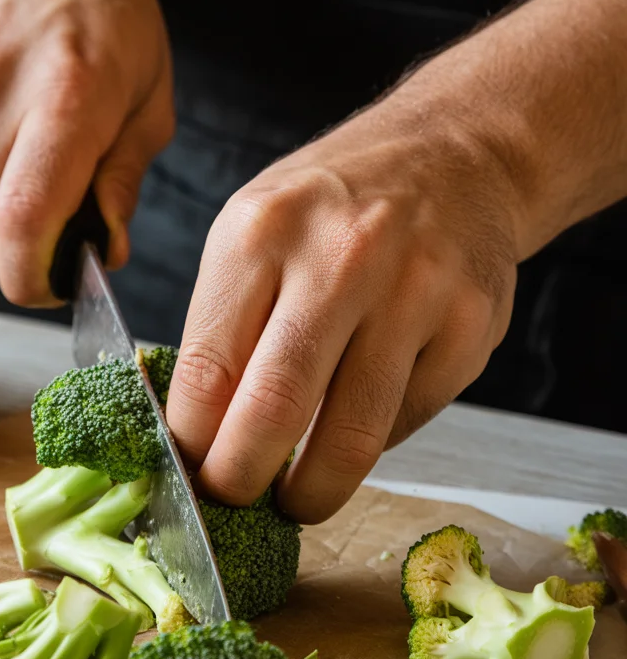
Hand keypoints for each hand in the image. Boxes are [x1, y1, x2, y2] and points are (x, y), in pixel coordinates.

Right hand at [0, 0, 172, 304]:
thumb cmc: (111, 16)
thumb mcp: (151, 97)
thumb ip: (124, 180)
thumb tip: (102, 252)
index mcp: (68, 96)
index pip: (24, 220)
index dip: (34, 277)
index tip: (55, 284)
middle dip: (16, 258)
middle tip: (53, 239)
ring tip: (32, 176)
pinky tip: (1, 141)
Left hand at [166, 91, 518, 524]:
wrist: (453, 156)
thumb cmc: (334, 205)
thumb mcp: (253, 232)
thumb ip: (222, 324)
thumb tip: (192, 433)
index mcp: (262, 232)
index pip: (207, 370)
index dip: (190, 445)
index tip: (186, 473)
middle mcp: (341, 258)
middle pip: (274, 410)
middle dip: (240, 482)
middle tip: (231, 502)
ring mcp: (416, 291)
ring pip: (352, 436)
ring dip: (312, 491)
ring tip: (294, 499)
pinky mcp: (472, 328)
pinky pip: (407, 420)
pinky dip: (373, 442)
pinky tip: (356, 425)